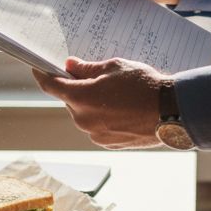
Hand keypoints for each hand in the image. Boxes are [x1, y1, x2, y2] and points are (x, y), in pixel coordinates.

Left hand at [33, 57, 168, 149]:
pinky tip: (123, 109)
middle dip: (78, 89)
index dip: (42, 75)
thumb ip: (87, 69)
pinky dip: (103, 118)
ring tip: (117, 95)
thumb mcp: (114, 68)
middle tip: (97, 78)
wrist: (172, 111)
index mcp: (80, 98)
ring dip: (92, 104)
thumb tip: (70, 67)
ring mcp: (95, 134)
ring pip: (84, 115)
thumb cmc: (144, 85)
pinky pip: (98, 127)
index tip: (38, 69)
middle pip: (70, 101)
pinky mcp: (108, 143)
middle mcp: (83, 120)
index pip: (51, 86)